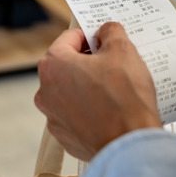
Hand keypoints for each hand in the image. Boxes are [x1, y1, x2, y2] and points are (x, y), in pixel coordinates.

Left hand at [35, 22, 161, 160]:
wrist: (130, 145)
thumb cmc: (124, 98)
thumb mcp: (123, 51)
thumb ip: (111, 32)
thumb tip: (106, 31)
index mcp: (53, 66)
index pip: (69, 38)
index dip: (90, 35)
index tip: (105, 40)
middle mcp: (45, 92)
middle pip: (67, 66)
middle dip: (89, 62)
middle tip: (114, 64)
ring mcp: (54, 118)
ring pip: (71, 92)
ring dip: (89, 87)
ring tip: (116, 90)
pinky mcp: (66, 138)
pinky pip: (77, 116)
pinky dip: (90, 111)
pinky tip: (111, 111)